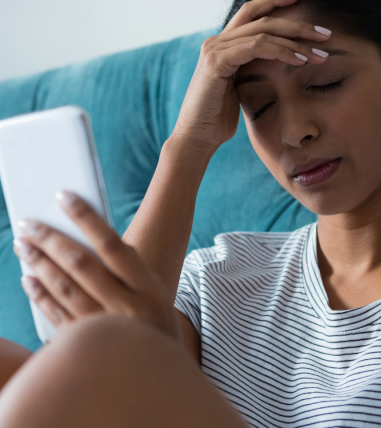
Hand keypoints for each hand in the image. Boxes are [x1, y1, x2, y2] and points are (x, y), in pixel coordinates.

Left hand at [12, 190, 181, 343]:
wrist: (162, 379)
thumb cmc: (157, 325)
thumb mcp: (156, 294)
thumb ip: (131, 271)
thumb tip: (92, 241)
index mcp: (150, 288)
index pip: (112, 244)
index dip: (86, 218)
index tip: (64, 197)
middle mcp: (127, 307)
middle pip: (81, 264)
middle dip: (51, 239)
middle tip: (29, 223)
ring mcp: (106, 328)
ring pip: (65, 288)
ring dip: (40, 263)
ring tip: (24, 244)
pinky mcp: (88, 347)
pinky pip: (58, 316)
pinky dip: (41, 295)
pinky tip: (29, 279)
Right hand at [172, 0, 330, 154]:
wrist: (197, 137)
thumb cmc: (218, 119)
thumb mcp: (239, 89)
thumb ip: (251, 71)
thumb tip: (275, 65)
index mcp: (222, 45)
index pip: (251, 13)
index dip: (275, 2)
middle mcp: (216, 41)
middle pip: (262, 19)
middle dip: (297, 23)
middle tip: (325, 33)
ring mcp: (215, 49)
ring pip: (263, 32)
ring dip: (296, 41)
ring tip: (320, 52)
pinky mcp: (217, 61)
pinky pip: (256, 47)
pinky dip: (281, 52)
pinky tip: (300, 61)